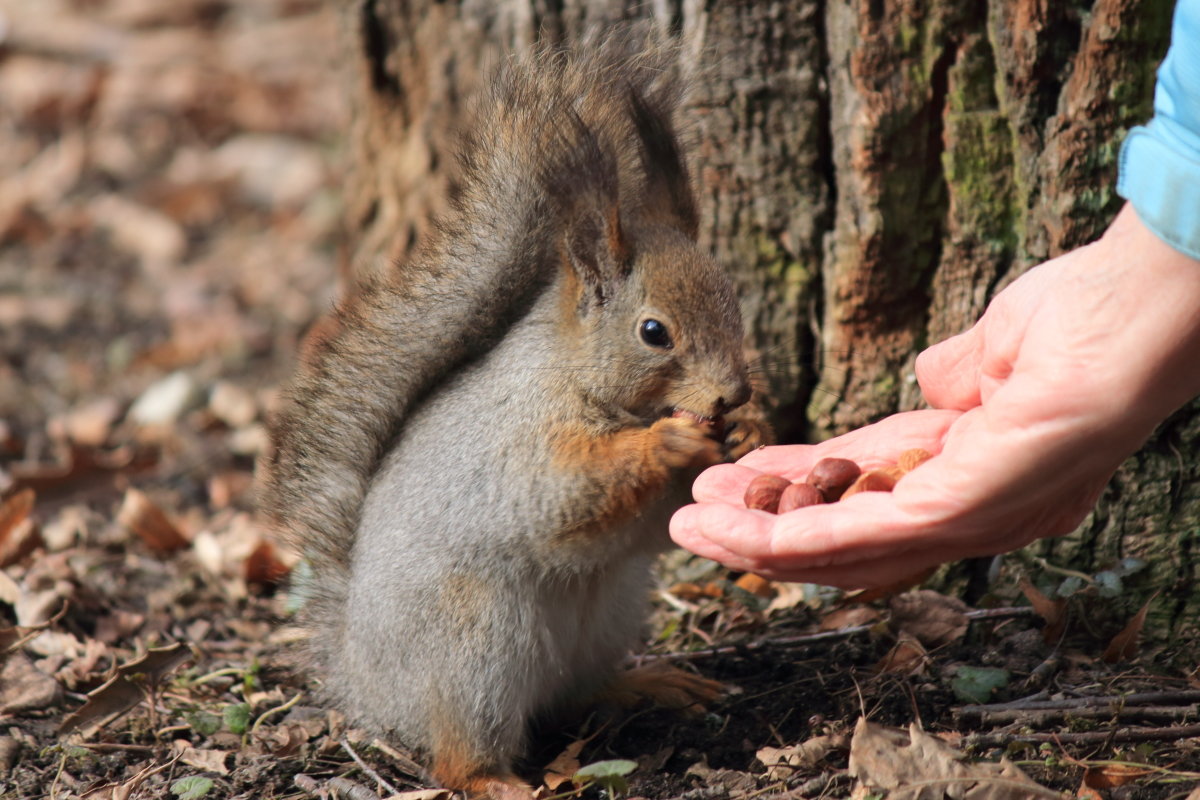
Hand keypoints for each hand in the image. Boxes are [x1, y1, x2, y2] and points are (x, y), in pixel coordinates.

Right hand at [670, 204, 1199, 587]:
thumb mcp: (995, 351)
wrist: (1138, 305)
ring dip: (754, 546)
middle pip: (844, 543)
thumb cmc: (1086, 319)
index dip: (792, 493)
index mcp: (972, 473)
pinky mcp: (959, 512)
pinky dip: (784, 540)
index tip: (734, 480)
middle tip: (693, 520)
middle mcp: (970, 513)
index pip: (864, 498)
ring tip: (688, 529)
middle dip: (760, 532)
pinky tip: (731, 532)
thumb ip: (954, 376)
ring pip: (838, 554)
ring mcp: (968, 519)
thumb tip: (929, 384)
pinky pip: (853, 537)